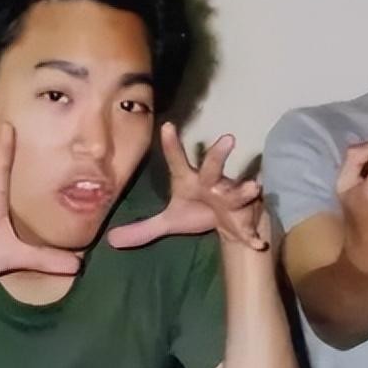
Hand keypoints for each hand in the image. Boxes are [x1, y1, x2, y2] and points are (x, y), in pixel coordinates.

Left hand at [106, 122, 266, 249]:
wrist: (229, 225)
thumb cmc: (199, 212)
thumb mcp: (170, 221)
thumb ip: (144, 228)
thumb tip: (110, 240)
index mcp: (191, 181)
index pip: (178, 160)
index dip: (172, 144)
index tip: (166, 125)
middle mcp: (212, 184)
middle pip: (213, 167)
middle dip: (219, 154)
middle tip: (228, 138)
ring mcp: (231, 200)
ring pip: (238, 192)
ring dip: (245, 190)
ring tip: (254, 187)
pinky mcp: (243, 219)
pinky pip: (249, 227)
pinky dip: (253, 235)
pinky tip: (257, 242)